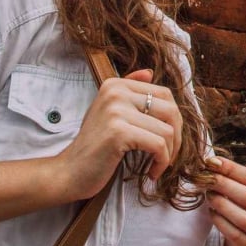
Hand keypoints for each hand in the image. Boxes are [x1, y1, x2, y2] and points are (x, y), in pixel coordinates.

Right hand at [51, 69, 179, 200]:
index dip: (174, 120)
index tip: (167, 140)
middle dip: (177, 137)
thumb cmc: (94, 147)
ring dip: (168, 154)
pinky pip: (158, 145)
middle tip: (167, 156)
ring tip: (157, 166)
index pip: (164, 94)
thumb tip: (149, 72)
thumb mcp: (110, 114)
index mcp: (115, 85)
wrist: (68, 173)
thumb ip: (129, 93)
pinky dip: (161, 162)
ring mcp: (116, 111)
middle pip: (171, 110)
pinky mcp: (118, 132)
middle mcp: (115, 92)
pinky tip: (151, 172)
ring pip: (167, 130)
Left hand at [204, 155, 245, 245]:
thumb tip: (211, 161)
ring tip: (207, 195)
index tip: (211, 162)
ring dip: (221, 203)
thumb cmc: (242, 209)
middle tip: (205, 179)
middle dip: (224, 185)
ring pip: (241, 217)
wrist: (241, 241)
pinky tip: (211, 212)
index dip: (231, 169)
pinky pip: (233, 233)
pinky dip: (219, 221)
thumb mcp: (243, 191)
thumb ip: (232, 177)